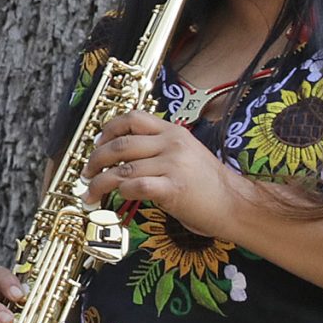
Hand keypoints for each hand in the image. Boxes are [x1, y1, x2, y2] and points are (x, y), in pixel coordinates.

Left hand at [82, 112, 242, 235]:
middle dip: (95, 159)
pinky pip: (134, 185)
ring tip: (90, 192)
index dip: (108, 129)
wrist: (236, 204)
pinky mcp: (173, 187)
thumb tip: (121, 156)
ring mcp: (173, 164)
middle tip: (86, 172)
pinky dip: (119, 191)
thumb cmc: (208, 184)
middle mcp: (172, 143)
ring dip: (99, 182)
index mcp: (173, 132)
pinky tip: (115, 198)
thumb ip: (158, 149)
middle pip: (120, 143)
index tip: (97, 143)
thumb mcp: (185, 155)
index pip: (133, 118)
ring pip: (122, 168)